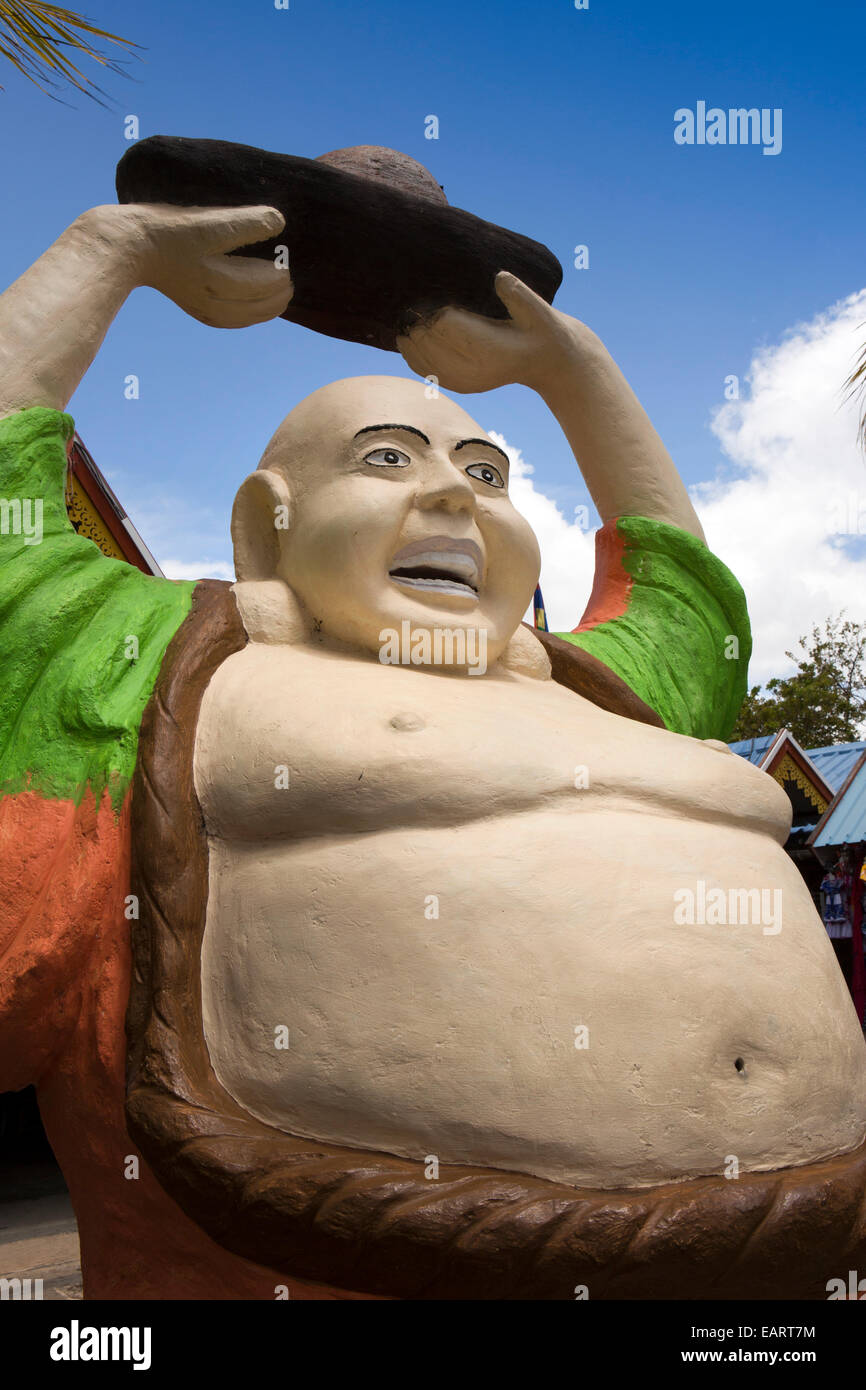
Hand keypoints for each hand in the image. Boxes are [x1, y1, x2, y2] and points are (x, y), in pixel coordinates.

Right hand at [75, 203, 293, 328]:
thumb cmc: (163, 230)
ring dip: (270, 303)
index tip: (286, 250)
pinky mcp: (197, 309)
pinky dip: (252, 311)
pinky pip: (234, 319)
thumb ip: (245, 222)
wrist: (123, 246)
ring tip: (282, 288)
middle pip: (265, 303)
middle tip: (289, 268)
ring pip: (252, 315)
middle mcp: (217, 304)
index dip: (283, 265)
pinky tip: (255, 302)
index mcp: (223, 283)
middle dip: (282, 287)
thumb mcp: (207, 222)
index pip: (270, 281)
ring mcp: (206, 309)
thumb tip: (279, 221)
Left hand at [396, 271, 582, 393]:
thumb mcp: (539, 310)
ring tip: (412, 316)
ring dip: (411, 335)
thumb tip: (500, 278)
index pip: (442, 323)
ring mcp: (463, 381)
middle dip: (418, 320)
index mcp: (487, 349)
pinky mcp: (458, 384)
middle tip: (419, 302)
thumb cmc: (542, 329)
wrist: (548, 361)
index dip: (435, 305)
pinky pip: (423, 369)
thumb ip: (520, 295)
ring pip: (419, 357)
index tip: (437, 293)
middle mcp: (472, 370)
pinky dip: (412, 352)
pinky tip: (410, 336)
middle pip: (425, 340)